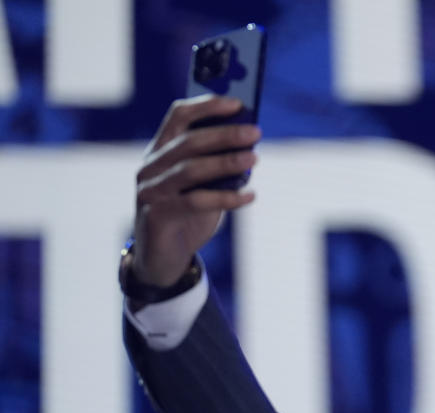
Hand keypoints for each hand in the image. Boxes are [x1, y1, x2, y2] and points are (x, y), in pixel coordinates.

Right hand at [132, 95, 261, 285]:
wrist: (162, 259)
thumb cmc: (187, 216)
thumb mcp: (202, 186)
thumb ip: (217, 166)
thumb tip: (249, 146)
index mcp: (159, 151)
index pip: (178, 116)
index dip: (207, 106)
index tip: (238, 103)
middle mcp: (150, 167)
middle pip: (189, 142)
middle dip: (224, 134)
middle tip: (255, 132)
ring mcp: (150, 191)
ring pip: (191, 169)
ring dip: (226, 162)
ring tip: (254, 158)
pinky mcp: (157, 216)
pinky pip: (196, 202)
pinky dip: (227, 198)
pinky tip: (250, 196)